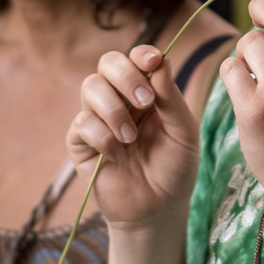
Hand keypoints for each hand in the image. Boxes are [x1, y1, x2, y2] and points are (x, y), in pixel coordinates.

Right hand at [70, 44, 201, 233]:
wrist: (158, 209)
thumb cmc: (174, 169)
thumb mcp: (183, 132)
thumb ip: (171, 98)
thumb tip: (160, 60)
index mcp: (146, 91)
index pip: (135, 58)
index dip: (141, 54)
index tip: (153, 61)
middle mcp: (119, 99)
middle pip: (107, 63)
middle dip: (126, 76)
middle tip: (145, 102)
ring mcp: (97, 119)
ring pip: (91, 87)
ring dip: (114, 110)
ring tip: (131, 139)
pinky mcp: (80, 142)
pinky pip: (82, 123)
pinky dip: (103, 138)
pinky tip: (118, 157)